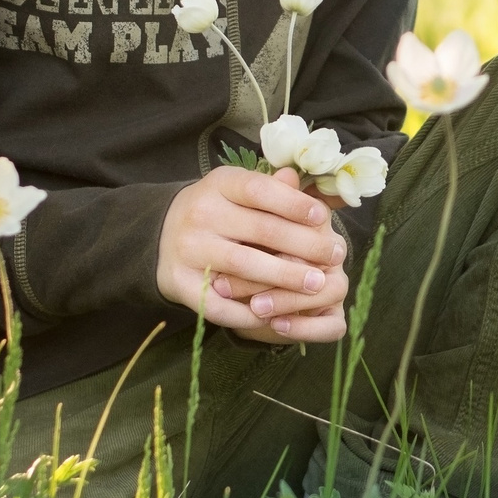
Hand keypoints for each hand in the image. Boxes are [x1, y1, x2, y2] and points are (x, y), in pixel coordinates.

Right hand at [157, 165, 349, 342]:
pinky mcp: (178, 283)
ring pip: (244, 265)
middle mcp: (200, 213)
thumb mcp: (241, 191)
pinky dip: (250, 311)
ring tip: (318, 283)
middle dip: (304, 244)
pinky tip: (279, 314)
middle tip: (336, 255)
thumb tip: (321, 191)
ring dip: (286, 277)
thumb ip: (277, 191)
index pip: (260, 190)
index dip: (294, 204)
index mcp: (219, 184)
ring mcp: (187, 249)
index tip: (324, 217)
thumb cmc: (219, 212)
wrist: (161, 236)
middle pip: (260, 230)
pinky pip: (220, 303)